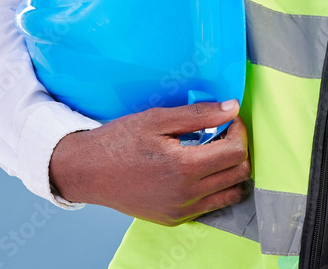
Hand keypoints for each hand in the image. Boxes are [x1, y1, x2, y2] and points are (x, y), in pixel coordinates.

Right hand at [48, 101, 250, 224]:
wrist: (89, 170)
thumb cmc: (120, 141)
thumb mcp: (159, 119)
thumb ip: (200, 115)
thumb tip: (232, 107)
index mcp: (183, 168)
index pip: (236, 152)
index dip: (239, 130)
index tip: (229, 118)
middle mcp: (185, 195)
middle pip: (238, 173)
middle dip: (238, 147)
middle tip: (222, 131)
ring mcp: (180, 211)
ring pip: (230, 192)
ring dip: (231, 169)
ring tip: (213, 149)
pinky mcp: (174, 219)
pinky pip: (211, 205)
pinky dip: (216, 186)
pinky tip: (200, 168)